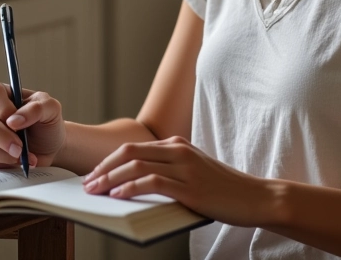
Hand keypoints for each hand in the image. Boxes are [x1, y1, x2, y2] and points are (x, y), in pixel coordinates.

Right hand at [0, 81, 65, 168]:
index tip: (20, 124)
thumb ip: (36, 109)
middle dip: (6, 140)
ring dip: (7, 155)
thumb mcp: (50, 109)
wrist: (46, 147)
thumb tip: (13, 120)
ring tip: (23, 154)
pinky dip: (2, 163)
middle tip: (21, 149)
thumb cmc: (46, 122)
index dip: (5, 110)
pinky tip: (14, 160)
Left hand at [82, 136, 272, 226]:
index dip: (108, 161)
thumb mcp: (193, 173)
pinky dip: (131, 188)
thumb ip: (169, 172)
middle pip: (129, 152)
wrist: (254, 196)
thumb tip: (132, 186)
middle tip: (86, 184)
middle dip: (103, 168)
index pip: (133, 148)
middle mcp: (178, 150)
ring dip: (110, 179)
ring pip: (136, 166)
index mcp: (177, 145)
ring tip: (95, 192)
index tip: (93, 175)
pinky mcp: (189, 186)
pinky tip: (118, 196)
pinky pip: (152, 182)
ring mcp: (184, 167)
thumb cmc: (222, 189)